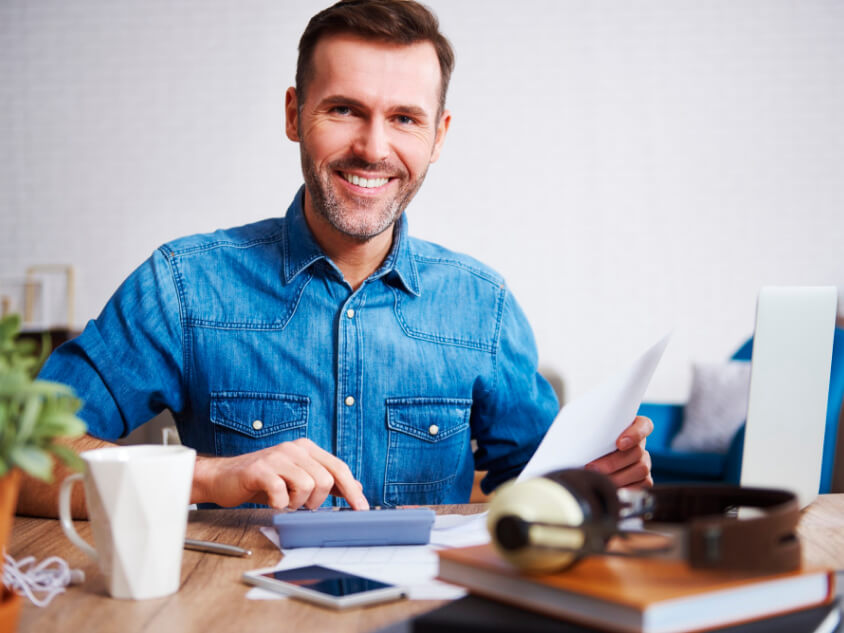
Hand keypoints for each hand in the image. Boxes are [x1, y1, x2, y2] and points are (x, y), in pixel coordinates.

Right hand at [191, 438, 369, 509]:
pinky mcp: (260, 470)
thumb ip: (325, 480)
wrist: (224, 477)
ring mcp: (277, 457)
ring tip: (285, 501)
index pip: (339, 467)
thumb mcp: (297, 477)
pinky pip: (282, 493)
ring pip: (308, 486)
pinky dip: (280, 504)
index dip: (352, 490)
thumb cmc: (263, 480)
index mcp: (307, 448)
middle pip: (326, 479)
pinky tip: (274, 502)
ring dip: (298, 503)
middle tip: (302, 505)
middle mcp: (294, 448)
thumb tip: (355, 487)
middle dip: (317, 501)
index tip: (361, 509)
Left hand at [585, 416, 653, 488]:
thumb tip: (579, 434)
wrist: (584, 459)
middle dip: (614, 462)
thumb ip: (590, 430)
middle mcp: (640, 445)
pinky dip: (627, 489)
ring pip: (641, 469)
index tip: (619, 443)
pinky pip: (642, 485)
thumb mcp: (589, 432)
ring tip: (599, 479)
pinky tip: (612, 489)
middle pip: (637, 451)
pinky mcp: (644, 480)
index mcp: (633, 427)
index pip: (643, 426)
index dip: (634, 434)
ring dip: (618, 477)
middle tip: (593, 467)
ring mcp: (644, 462)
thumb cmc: (587, 441)